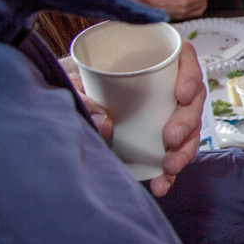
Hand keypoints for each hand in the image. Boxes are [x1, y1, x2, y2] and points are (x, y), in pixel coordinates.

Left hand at [63, 41, 203, 196]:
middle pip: (191, 98)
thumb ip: (85, 100)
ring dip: (185, 149)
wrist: (52, 107)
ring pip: (189, 128)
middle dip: (187, 121)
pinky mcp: (154, 139)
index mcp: (149, 60)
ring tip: (170, 167)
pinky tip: (161, 183)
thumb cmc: (67, 84)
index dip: (190, 75)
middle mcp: (162, 86)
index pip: (183, 59)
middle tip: (171, 137)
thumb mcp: (70, 84)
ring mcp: (161, 113)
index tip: (181, 94)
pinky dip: (169, 171)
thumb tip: (106, 124)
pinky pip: (172, 153)